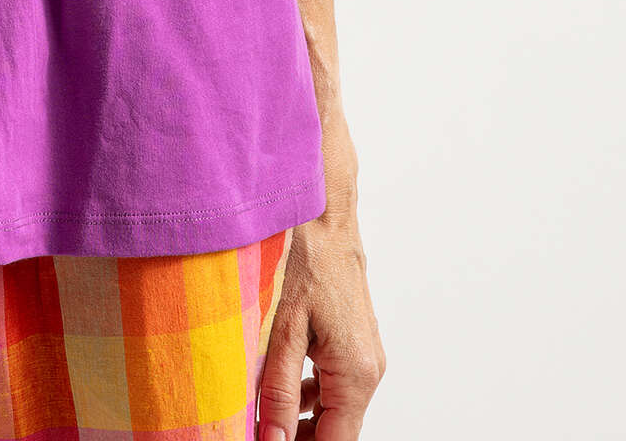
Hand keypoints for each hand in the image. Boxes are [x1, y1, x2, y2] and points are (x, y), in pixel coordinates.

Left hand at [255, 207, 385, 437]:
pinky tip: (274, 384)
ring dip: (299, 418)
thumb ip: (276, 391)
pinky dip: (305, 391)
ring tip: (258, 413)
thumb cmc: (303, 256)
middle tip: (257, 430)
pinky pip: (331, 381)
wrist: (322, 208)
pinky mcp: (352, 338)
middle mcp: (368, 369)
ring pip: (332, 406)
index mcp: (356, 374)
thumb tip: (272, 440)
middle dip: (298, 436)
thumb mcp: (281, 329)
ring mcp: (363, 353)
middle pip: (336, 429)